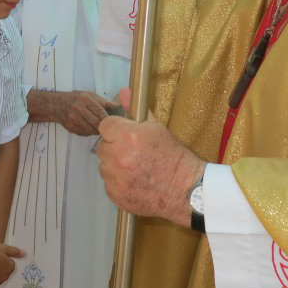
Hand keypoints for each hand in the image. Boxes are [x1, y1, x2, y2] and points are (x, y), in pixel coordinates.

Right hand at [57, 90, 112, 135]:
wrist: (56, 105)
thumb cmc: (74, 99)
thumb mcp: (88, 95)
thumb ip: (102, 101)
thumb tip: (115, 106)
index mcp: (85, 99)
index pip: (99, 111)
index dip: (107, 118)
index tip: (114, 122)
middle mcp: (78, 109)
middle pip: (95, 122)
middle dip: (103, 126)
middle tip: (109, 128)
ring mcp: (73, 119)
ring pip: (90, 129)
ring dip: (97, 131)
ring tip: (100, 129)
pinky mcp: (70, 127)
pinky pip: (83, 133)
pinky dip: (89, 133)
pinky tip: (91, 129)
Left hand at [96, 88, 204, 226]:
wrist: (185, 189)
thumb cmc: (173, 156)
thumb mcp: (156, 128)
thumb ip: (135, 111)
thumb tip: (124, 92)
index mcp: (127, 137)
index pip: (104, 126)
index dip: (115, 130)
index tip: (124, 135)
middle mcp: (118, 157)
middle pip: (102, 146)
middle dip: (114, 147)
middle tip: (132, 153)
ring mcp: (116, 179)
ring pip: (104, 167)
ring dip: (114, 166)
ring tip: (135, 169)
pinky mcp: (116, 195)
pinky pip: (109, 184)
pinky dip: (118, 183)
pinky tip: (135, 181)